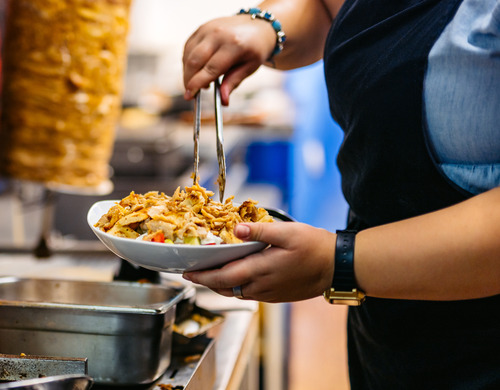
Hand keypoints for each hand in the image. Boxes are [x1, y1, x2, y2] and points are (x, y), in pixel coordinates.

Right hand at [182, 14, 277, 103]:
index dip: (197, 84)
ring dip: (188, 72)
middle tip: (191, 93)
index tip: (189, 96)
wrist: (258, 25)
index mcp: (234, 44)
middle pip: (194, 61)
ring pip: (188, 55)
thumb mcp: (250, 67)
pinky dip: (188, 61)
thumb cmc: (255, 48)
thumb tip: (223, 101)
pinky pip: (188, 47)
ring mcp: (207, 28)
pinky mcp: (201, 28)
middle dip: (188, 80)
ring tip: (200, 80)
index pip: (210, 68)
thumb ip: (234, 82)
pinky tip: (197, 68)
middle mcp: (218, 34)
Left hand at [182, 221, 335, 302]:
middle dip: (206, 282)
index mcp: (261, 269)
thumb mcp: (287, 232)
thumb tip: (236, 228)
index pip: (223, 277)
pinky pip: (249, 294)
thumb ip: (259, 231)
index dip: (203, 277)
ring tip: (207, 277)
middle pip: (226, 288)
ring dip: (219, 287)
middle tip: (190, 275)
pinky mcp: (276, 296)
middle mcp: (262, 286)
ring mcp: (269, 293)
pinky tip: (233, 279)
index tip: (187, 274)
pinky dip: (235, 288)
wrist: (337, 267)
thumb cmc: (314, 246)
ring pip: (237, 293)